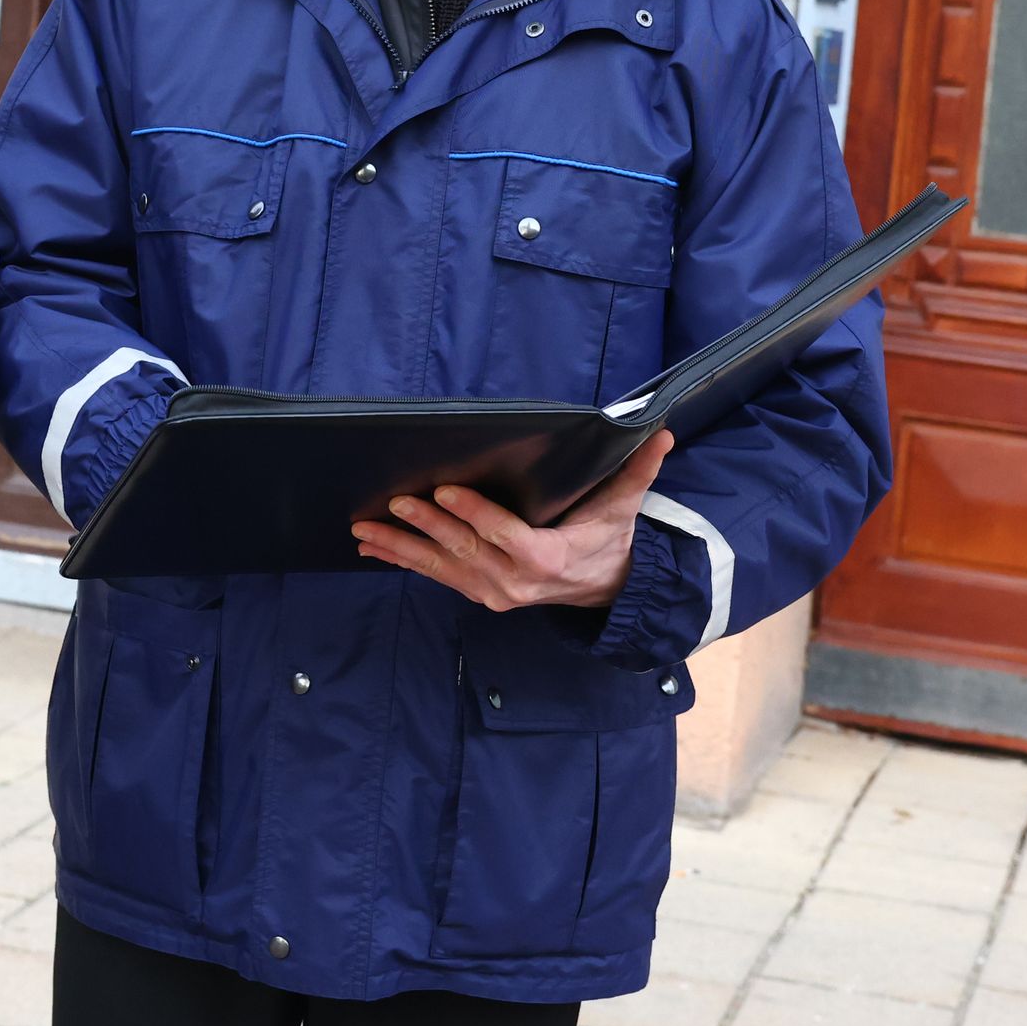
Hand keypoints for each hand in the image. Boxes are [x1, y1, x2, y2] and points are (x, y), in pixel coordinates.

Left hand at [351, 432, 673, 612]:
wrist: (605, 589)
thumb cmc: (608, 539)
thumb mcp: (624, 506)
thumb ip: (638, 470)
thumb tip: (660, 431)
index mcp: (551, 558)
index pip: (508, 536)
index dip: (476, 515)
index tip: (445, 492)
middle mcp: (518, 581)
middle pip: (467, 551)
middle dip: (428, 526)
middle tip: (396, 502)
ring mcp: (496, 592)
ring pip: (443, 567)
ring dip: (403, 548)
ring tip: (366, 530)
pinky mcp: (481, 594)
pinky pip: (438, 576)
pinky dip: (405, 560)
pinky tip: (375, 547)